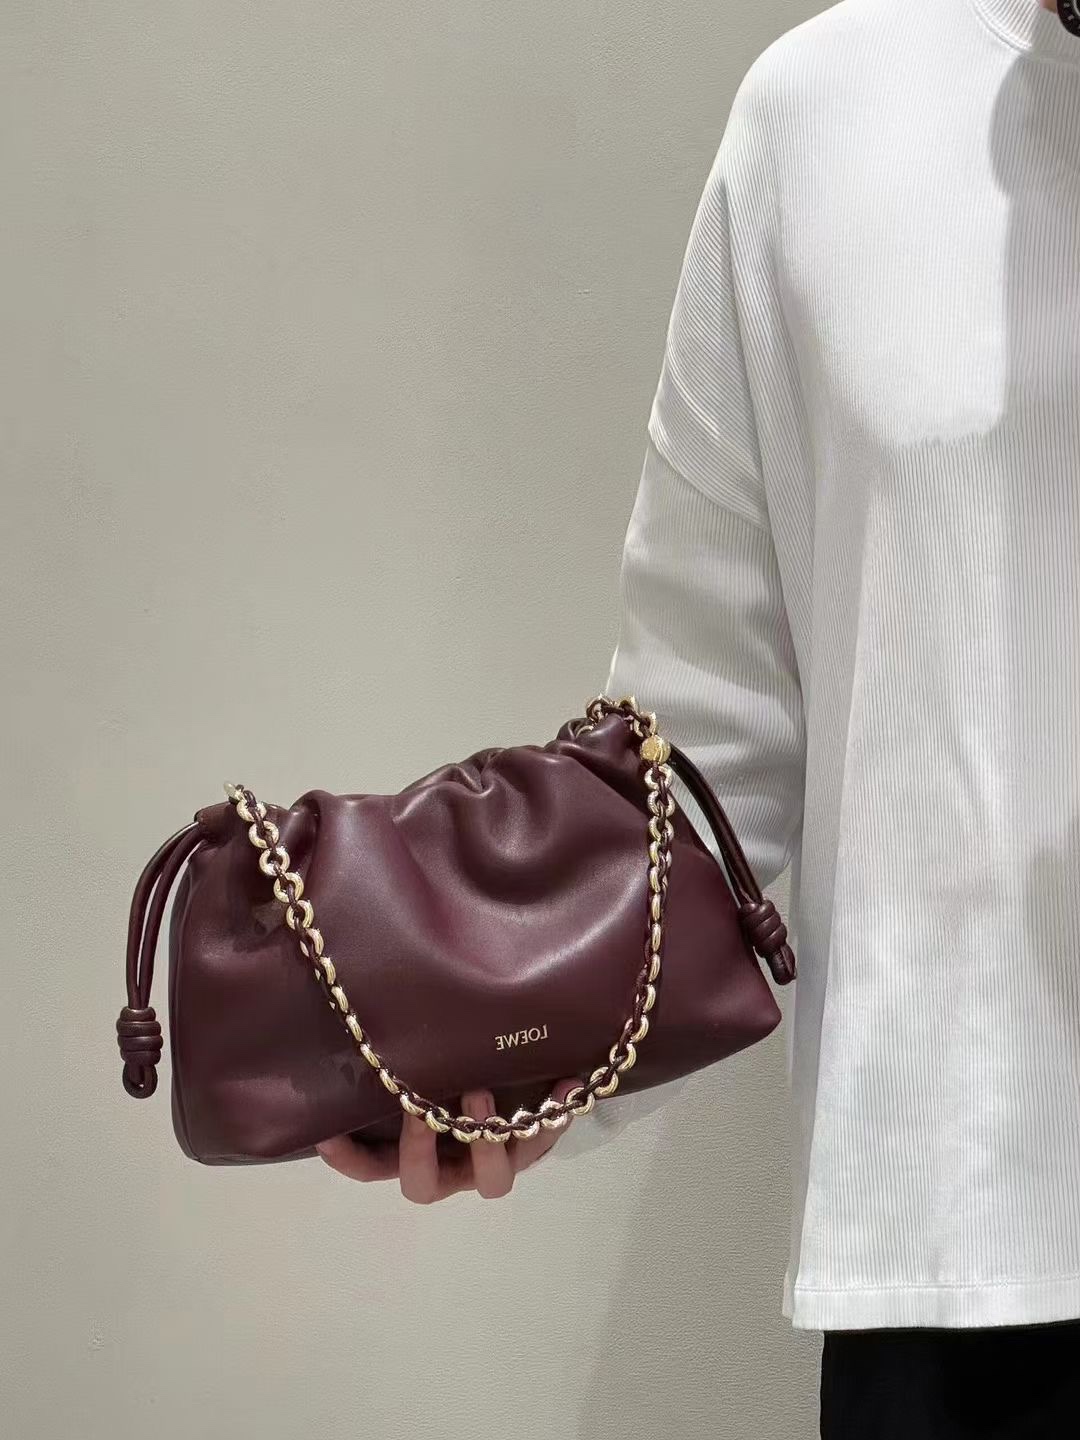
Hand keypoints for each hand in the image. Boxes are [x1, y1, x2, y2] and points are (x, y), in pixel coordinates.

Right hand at [316, 1077, 581, 1202]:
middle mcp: (449, 1165)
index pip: (371, 1167)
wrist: (517, 1074)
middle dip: (418, 1149)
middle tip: (419, 1110)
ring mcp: (491, 1161)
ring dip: (485, 1139)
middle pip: (424, 1185)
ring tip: (481, 1092)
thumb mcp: (422, 1065)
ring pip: (491, 1179)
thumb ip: (395, 1054)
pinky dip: (555, 1112)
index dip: (349, 1160)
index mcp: (413, 1152)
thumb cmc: (454, 1068)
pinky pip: (543, 1139)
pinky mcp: (531, 1147)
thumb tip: (349, 1009)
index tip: (329, 1135)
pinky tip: (567, 1082)